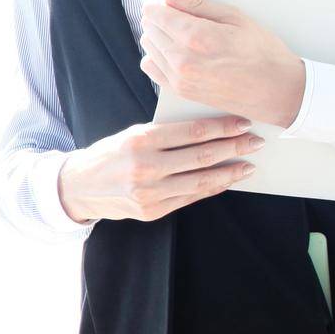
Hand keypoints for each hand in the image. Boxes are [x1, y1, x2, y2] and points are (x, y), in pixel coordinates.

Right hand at [57, 116, 262, 223]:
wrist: (79, 187)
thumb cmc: (109, 155)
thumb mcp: (132, 135)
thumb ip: (165, 134)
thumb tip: (207, 130)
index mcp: (140, 141)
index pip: (192, 132)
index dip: (222, 127)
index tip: (243, 123)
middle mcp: (145, 168)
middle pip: (202, 156)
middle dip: (234, 147)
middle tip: (255, 142)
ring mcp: (149, 193)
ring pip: (200, 181)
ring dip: (229, 172)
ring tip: (248, 164)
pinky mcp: (152, 211)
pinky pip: (190, 198)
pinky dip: (211, 188)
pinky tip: (226, 180)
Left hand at [140, 0, 306, 127]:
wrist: (275, 90)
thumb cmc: (261, 51)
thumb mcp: (234, 17)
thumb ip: (195, 5)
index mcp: (196, 36)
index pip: (156, 13)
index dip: (159, 4)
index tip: (167, 1)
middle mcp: (183, 59)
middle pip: (150, 29)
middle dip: (160, 19)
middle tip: (180, 16)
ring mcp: (179, 78)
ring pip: (149, 47)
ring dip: (158, 37)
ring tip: (182, 35)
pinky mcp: (180, 91)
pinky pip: (151, 67)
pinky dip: (158, 56)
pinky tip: (175, 52)